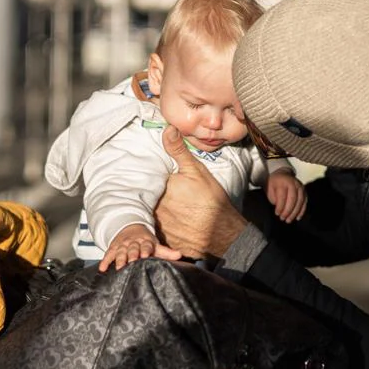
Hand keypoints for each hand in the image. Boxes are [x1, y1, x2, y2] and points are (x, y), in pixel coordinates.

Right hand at [99, 224, 179, 272]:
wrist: (130, 228)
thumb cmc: (146, 241)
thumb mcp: (155, 245)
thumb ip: (166, 252)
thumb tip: (180, 255)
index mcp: (145, 242)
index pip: (146, 246)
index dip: (145, 250)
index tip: (145, 255)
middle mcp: (133, 243)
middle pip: (132, 249)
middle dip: (131, 255)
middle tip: (131, 263)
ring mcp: (122, 245)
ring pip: (120, 252)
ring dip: (119, 259)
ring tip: (118, 268)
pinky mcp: (113, 248)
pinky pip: (108, 254)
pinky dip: (105, 261)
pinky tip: (102, 269)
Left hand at [154, 126, 248, 259]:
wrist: (223, 234)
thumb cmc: (212, 201)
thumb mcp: (196, 171)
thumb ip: (178, 150)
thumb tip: (167, 129)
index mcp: (160, 188)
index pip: (146, 177)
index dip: (149, 175)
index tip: (154, 175)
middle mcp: (154, 206)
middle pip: (145, 195)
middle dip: (149, 191)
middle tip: (163, 192)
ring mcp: (157, 224)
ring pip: (148, 211)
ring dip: (152, 207)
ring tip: (166, 205)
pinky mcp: (162, 238)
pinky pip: (154, 229)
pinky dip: (159, 223)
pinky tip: (170, 220)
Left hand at [266, 169, 306, 222]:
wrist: (282, 175)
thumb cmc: (275, 184)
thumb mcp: (270, 189)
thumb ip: (274, 198)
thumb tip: (280, 209)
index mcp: (283, 181)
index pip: (283, 196)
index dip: (280, 206)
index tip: (277, 214)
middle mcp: (294, 183)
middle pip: (293, 199)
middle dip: (288, 211)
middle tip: (283, 218)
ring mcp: (301, 187)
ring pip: (300, 201)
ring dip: (295, 213)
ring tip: (289, 220)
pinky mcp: (304, 191)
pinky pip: (304, 202)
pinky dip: (301, 211)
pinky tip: (297, 217)